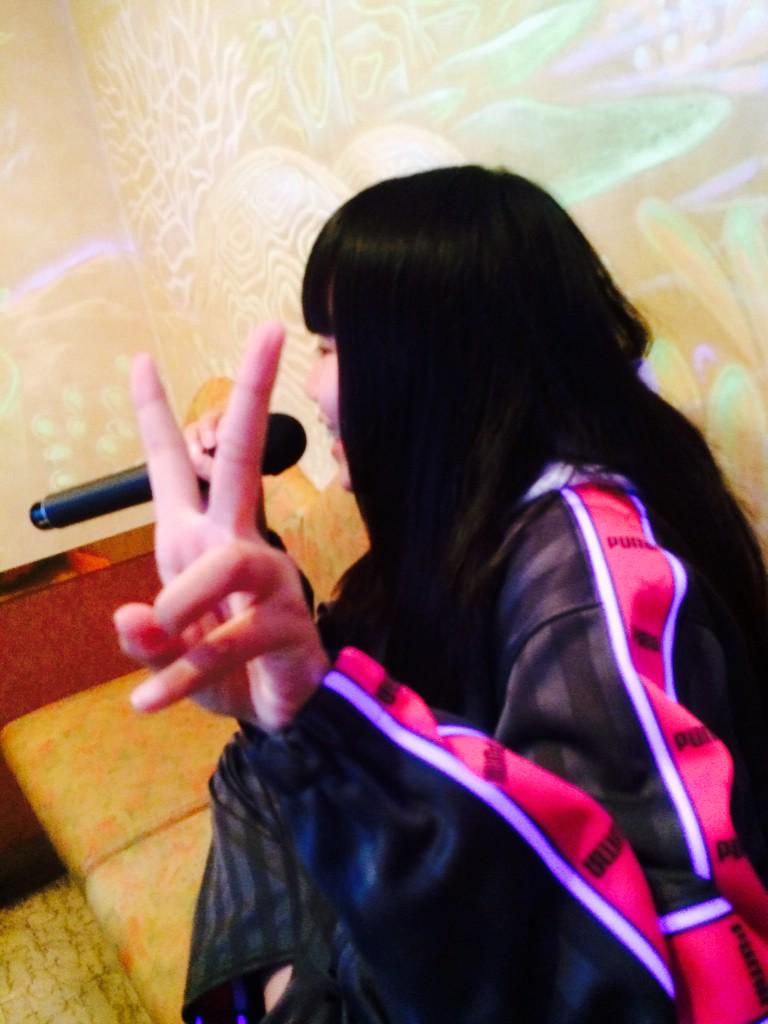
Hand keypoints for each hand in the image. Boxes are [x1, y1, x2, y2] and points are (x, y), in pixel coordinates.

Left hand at [113, 323, 328, 729]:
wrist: (275, 717)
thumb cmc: (221, 670)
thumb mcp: (165, 655)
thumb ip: (143, 639)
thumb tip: (134, 616)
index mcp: (197, 537)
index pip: (175, 465)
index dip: (155, 413)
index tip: (140, 358)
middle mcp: (235, 543)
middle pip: (241, 458)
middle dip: (252, 394)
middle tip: (270, 331)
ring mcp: (270, 580)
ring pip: (230, 557)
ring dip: (185, 596)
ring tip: (161, 631)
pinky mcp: (288, 625)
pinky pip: (231, 639)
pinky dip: (184, 673)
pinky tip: (149, 702)